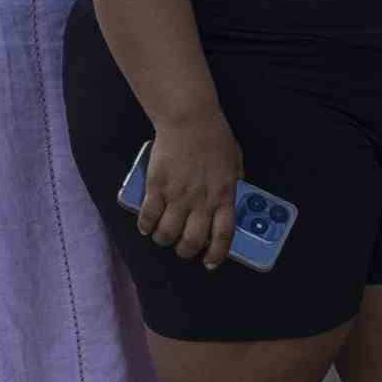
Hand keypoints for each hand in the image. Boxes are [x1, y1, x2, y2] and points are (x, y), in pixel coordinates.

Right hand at [124, 109, 242, 271]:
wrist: (189, 119)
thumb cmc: (215, 137)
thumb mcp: (235, 163)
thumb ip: (232, 185)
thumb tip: (229, 201)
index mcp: (224, 196)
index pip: (223, 235)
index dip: (216, 254)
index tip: (208, 262)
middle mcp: (202, 202)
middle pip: (192, 241)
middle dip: (185, 251)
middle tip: (181, 248)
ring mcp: (178, 196)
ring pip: (168, 233)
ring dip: (163, 240)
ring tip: (161, 236)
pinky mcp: (157, 187)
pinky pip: (149, 216)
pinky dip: (146, 225)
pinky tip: (145, 225)